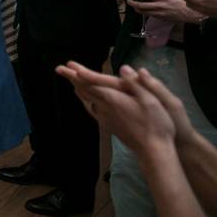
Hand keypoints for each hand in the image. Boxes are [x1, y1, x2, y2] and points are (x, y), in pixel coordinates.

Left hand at [56, 62, 183, 154]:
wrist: (152, 151)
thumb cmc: (156, 124)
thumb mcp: (151, 100)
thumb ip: (136, 84)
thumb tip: (124, 68)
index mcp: (114, 98)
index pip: (91, 83)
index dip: (79, 73)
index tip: (67, 65)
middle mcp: (105, 108)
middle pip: (85, 90)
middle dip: (72, 78)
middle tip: (60, 69)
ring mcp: (105, 118)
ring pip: (87, 100)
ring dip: (78, 89)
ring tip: (72, 82)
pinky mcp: (109, 126)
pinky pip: (93, 110)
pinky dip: (87, 101)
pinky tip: (89, 102)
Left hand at [127, 0, 202, 23]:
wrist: (189, 12)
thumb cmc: (180, 0)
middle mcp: (159, 5)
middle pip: (142, 5)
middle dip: (133, 3)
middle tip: (128, 1)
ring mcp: (159, 12)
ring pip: (144, 11)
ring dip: (137, 9)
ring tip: (133, 6)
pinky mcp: (161, 18)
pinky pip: (149, 15)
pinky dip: (144, 12)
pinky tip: (141, 10)